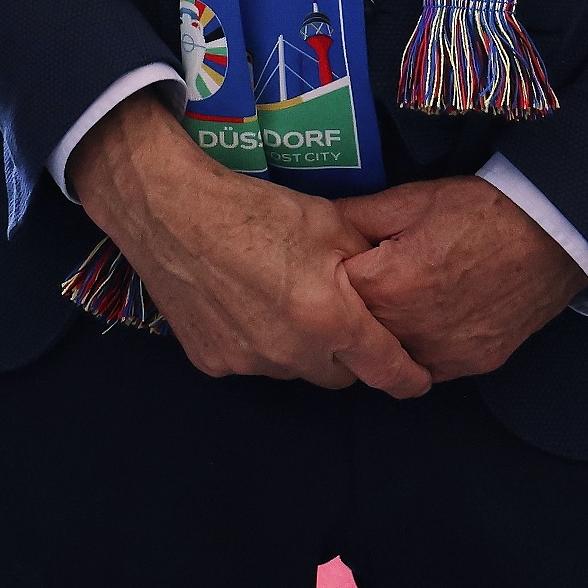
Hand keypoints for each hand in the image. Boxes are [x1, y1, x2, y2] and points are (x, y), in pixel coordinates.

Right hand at [68, 91, 429, 397]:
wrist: (170, 208)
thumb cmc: (252, 209)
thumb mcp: (328, 221)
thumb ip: (366, 262)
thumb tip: (388, 284)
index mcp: (329, 320)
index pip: (386, 371)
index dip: (408, 378)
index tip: (417, 379)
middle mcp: (291, 352)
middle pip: (338, 374)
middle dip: (345, 354)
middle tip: (333, 315)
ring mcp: (248, 362)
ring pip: (292, 369)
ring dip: (297, 348)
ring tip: (278, 301)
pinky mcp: (211, 360)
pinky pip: (250, 362)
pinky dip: (255, 343)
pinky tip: (240, 305)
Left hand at [338, 176, 584, 381]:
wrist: (553, 234)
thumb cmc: (477, 210)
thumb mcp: (408, 200)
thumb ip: (353, 219)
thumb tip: (314, 228)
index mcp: (386, 286)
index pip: (327, 295)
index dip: (327, 277)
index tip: (337, 264)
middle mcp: (409, 331)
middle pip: (355, 332)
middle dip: (350, 309)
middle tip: (366, 282)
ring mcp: (443, 353)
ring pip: (389, 356)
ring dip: (383, 334)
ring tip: (397, 300)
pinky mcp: (472, 364)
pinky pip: (427, 368)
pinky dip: (417, 350)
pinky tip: (423, 321)